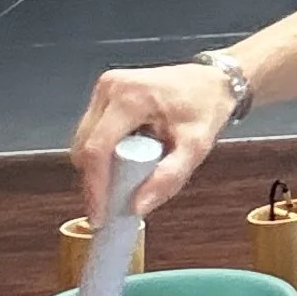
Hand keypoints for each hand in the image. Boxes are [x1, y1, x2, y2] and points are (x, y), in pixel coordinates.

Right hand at [71, 60, 235, 225]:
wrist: (213, 80)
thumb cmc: (205, 106)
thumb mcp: (196, 146)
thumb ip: (169, 177)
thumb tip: (137, 206)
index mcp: (130, 97)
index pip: (97, 149)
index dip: (94, 187)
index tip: (100, 215)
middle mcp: (111, 88)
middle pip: (85, 148)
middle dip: (97, 180)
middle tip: (118, 199)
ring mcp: (106, 88)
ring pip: (84, 142)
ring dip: (99, 167)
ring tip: (128, 177)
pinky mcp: (105, 93)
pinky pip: (91, 132)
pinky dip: (102, 152)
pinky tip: (125, 158)